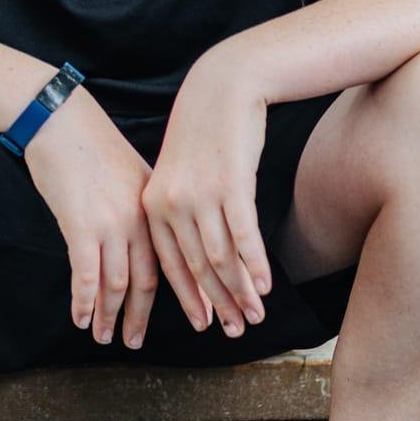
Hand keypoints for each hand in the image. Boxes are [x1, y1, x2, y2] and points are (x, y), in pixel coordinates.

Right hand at [22, 87, 160, 348]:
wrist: (60, 118)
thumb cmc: (90, 142)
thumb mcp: (130, 172)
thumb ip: (141, 204)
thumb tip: (147, 231)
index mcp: (154, 206)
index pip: (175, 259)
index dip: (185, 294)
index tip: (192, 317)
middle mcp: (139, 219)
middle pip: (149, 279)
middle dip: (143, 316)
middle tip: (136, 342)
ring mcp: (112, 222)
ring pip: (117, 283)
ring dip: (111, 316)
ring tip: (106, 337)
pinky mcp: (81, 224)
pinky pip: (86, 274)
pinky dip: (85, 301)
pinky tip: (81, 319)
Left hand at [142, 52, 272, 339]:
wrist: (221, 88)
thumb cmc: (205, 135)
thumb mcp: (181, 174)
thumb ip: (181, 211)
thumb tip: (195, 253)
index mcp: (153, 205)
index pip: (171, 264)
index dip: (191, 298)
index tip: (205, 325)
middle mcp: (171, 204)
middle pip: (197, 267)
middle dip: (218, 304)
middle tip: (235, 332)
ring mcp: (200, 195)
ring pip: (221, 258)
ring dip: (241, 292)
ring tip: (255, 316)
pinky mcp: (230, 185)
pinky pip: (243, 236)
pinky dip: (256, 265)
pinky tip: (266, 286)